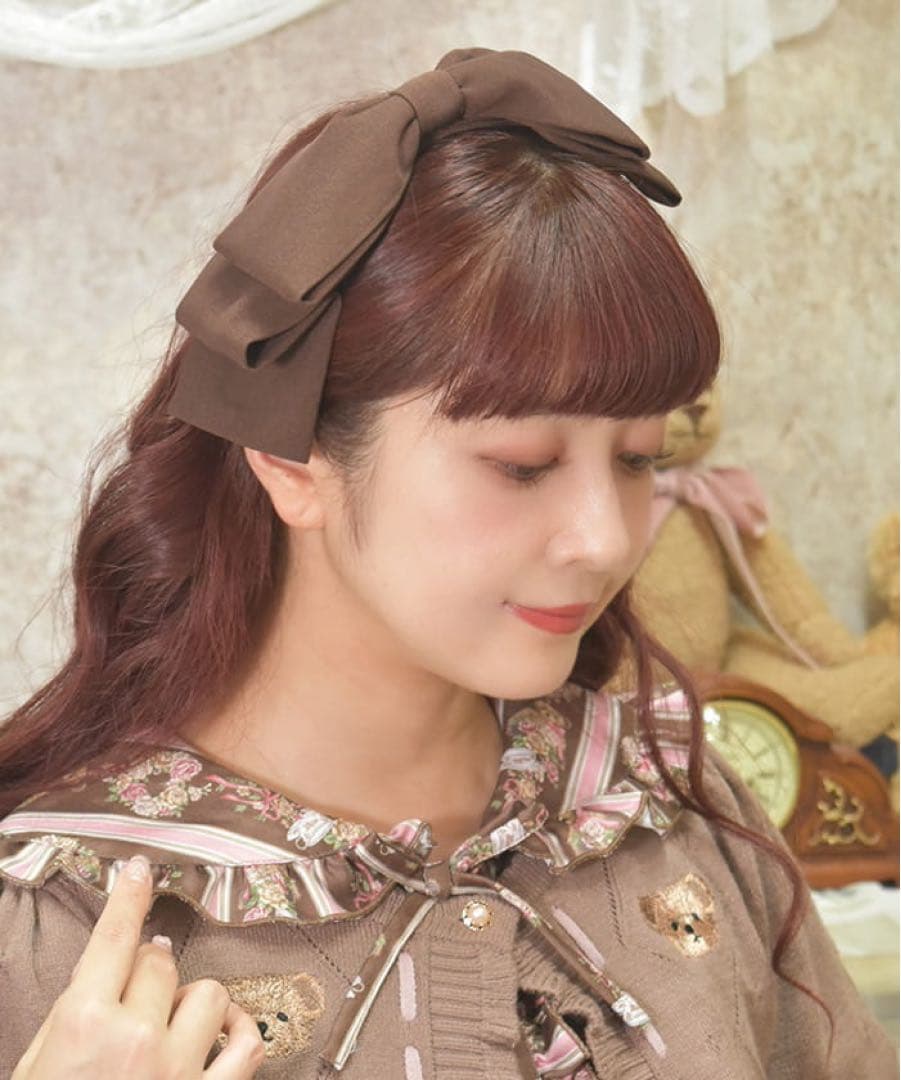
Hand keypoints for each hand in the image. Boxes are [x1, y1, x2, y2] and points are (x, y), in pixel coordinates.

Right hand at [12, 854, 265, 1077]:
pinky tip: (222, 1033)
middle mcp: (135, 1039)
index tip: (143, 869)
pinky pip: (249, 1046)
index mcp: (82, 1025)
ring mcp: (178, 1072)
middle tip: (135, 985)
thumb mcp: (34, 1067)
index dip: (130, 896)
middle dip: (148, 965)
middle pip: (160, 962)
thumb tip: (111, 970)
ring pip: (207, 992)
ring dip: (191, 999)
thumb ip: (71, 1017)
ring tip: (172, 1020)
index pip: (115, 937)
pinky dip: (240, 1032)